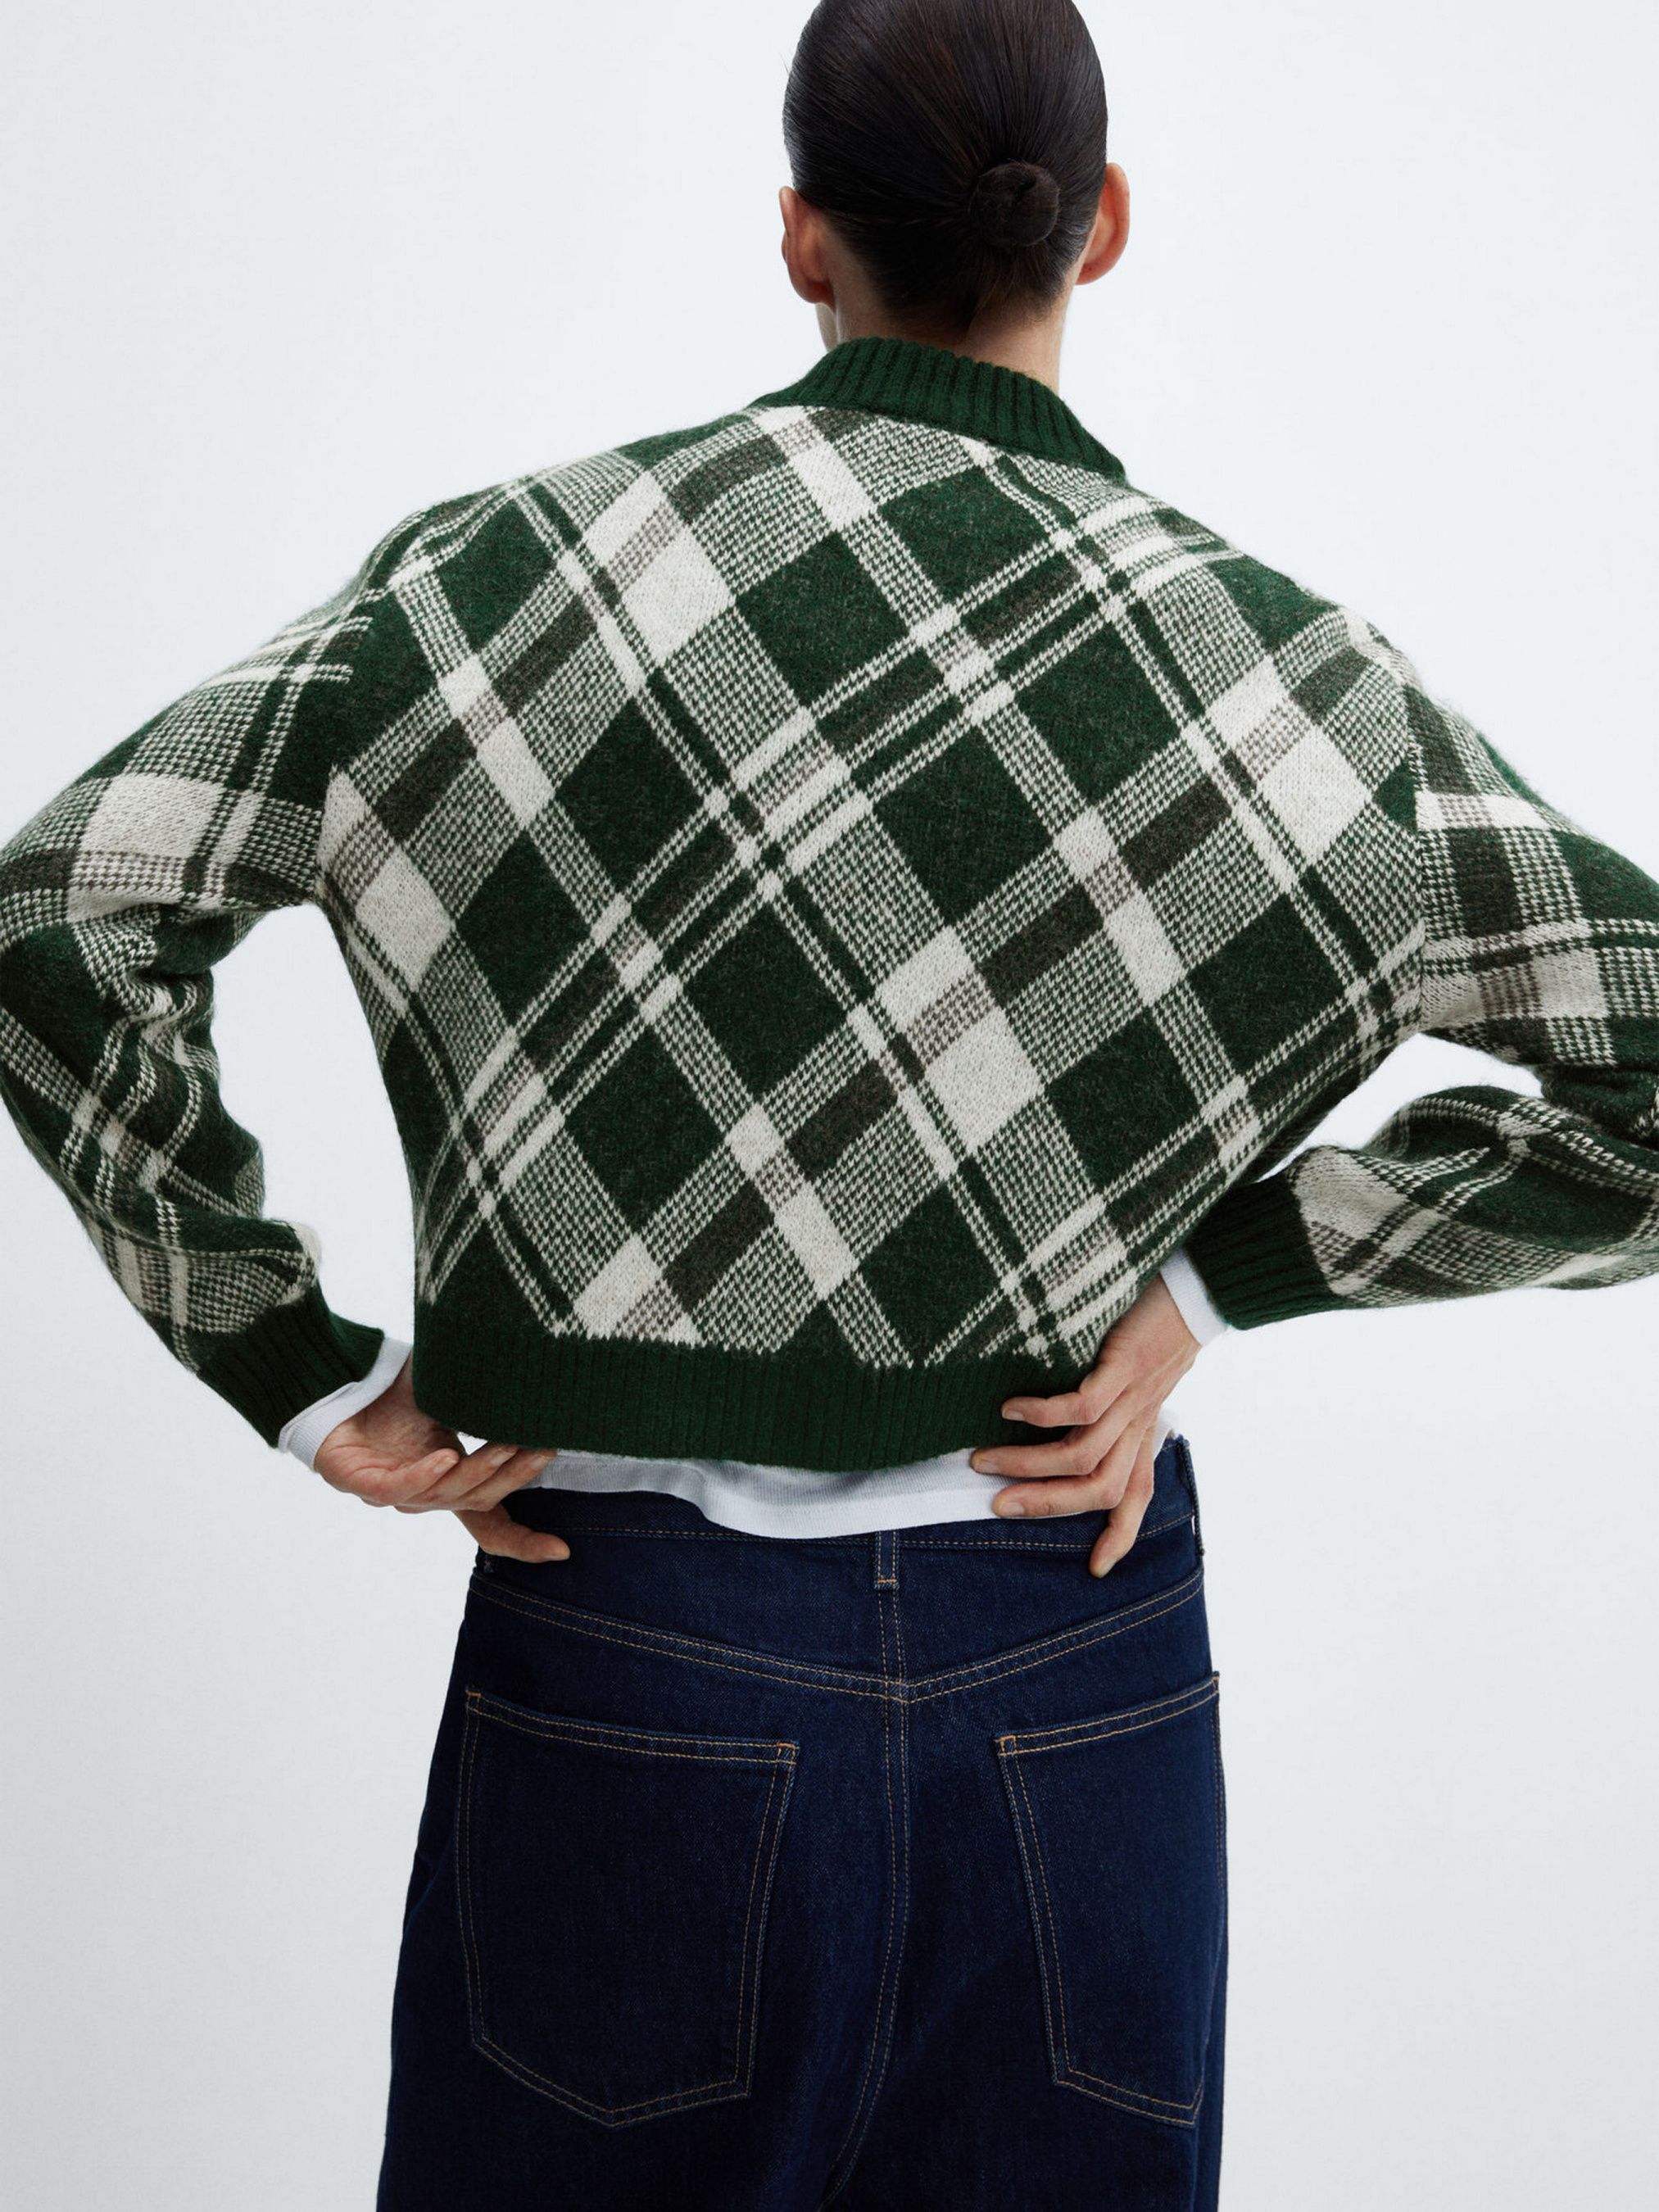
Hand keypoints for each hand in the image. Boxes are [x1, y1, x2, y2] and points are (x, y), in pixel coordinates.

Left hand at [312, 1355, 568, 1561]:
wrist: (335, 1379)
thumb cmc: (393, 1391)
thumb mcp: (451, 1399)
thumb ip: (486, 1405)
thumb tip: (537, 1385)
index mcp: (447, 1483)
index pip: (489, 1522)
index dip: (523, 1541)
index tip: (561, 1550)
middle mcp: (423, 1496)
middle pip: (479, 1501)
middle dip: (515, 1478)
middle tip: (545, 1448)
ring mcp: (393, 1493)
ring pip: (447, 1494)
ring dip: (480, 1470)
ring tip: (506, 1443)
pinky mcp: (361, 1483)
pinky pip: (400, 1488)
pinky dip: (426, 1475)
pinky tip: (446, 1457)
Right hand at [970, 1275, 1200, 1577]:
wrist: (1194, 1293)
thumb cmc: (1156, 1332)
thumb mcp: (1141, 1381)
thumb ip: (1114, 1409)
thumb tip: (1067, 1424)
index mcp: (1143, 1433)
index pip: (1135, 1497)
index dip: (1119, 1537)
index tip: (1096, 1570)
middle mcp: (1138, 1425)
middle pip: (1097, 1488)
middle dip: (1044, 1504)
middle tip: (997, 1504)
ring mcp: (1132, 1400)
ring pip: (1081, 1455)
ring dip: (1029, 1463)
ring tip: (985, 1457)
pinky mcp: (1124, 1369)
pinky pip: (1080, 1408)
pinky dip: (1041, 1414)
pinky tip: (1011, 1409)